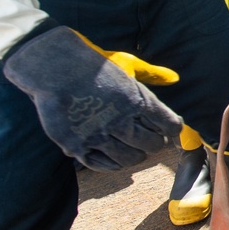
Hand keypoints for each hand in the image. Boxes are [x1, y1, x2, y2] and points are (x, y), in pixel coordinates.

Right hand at [3, 26, 182, 170]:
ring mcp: (98, 135)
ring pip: (130, 159)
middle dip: (155, 143)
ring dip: (136, 155)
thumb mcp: (127, 64)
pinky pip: (103, 165)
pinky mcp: (76, 146)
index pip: (170, 125)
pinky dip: (113, 163)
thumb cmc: (93, 66)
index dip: (172, 129)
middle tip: (151, 139)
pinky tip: (114, 156)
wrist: (53, 67)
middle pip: (153, 145)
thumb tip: (174, 78)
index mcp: (138, 100)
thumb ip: (152, 74)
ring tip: (133, 148)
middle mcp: (120, 120)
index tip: (170, 130)